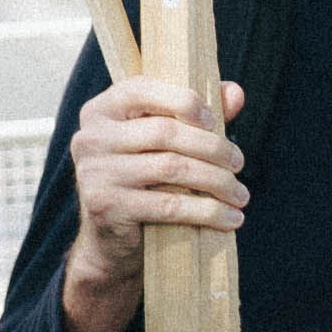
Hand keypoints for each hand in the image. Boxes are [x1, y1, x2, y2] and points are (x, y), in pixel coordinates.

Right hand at [56, 77, 249, 331]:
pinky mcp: (107, 207)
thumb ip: (196, 114)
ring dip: (217, 181)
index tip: (213, 120)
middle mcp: (90, 138)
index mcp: (101, 111)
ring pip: (172, 168)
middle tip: (239, 163)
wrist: (111, 242)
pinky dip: (207, 211)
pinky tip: (231, 218)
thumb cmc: (144, 181)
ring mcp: (95, 173)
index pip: (141, 88)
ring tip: (241, 194)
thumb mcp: (165, 143)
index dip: (183, 100)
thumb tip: (235, 93)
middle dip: (213, 147)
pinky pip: (168, 204)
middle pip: (165, 132)